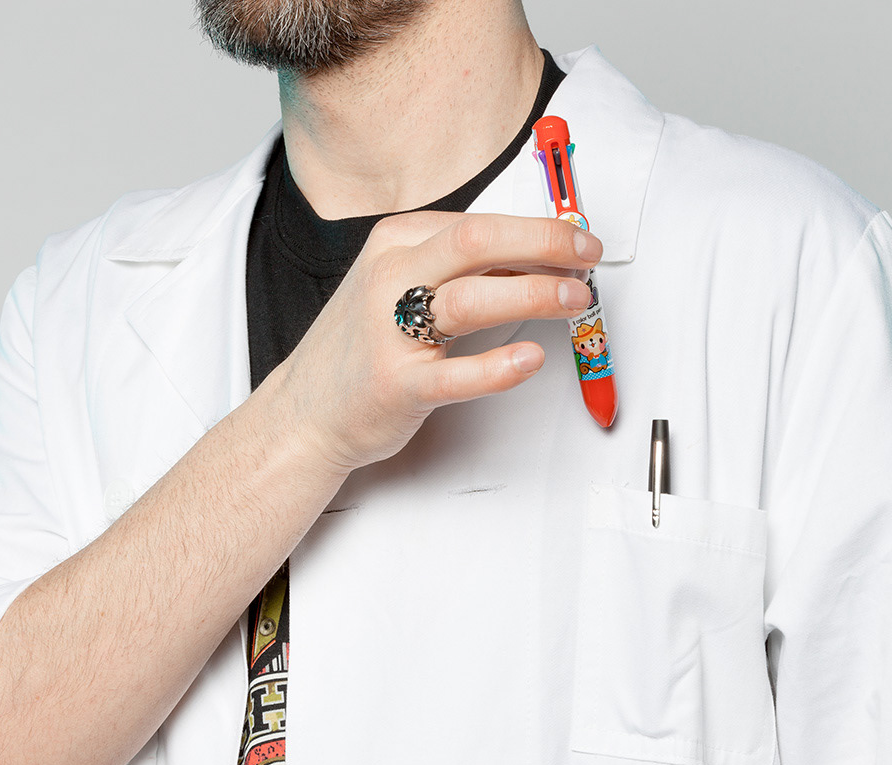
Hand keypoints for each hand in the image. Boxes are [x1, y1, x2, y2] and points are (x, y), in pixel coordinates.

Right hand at [268, 211, 601, 471]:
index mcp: (395, 244)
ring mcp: (389, 332)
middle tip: (587, 259)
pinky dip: (498, 366)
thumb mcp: (400, 287)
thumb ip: (460, 270)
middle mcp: (389, 278)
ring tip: (574, 300)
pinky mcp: (396, 385)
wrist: (304, 413)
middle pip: (477, 243)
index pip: (478, 223)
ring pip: (470, 299)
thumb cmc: (363, 349)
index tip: (577, 244)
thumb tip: (538, 260)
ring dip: (534, 294)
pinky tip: (531, 358)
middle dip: (544, 244)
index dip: (539, 230)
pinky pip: (454, 374)